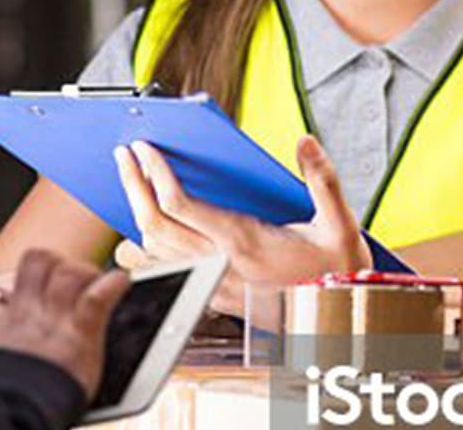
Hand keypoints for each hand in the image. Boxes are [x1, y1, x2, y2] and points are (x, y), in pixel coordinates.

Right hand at [0, 249, 129, 399]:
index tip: (17, 302)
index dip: (9, 296)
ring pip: (68, 271)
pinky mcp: (81, 335)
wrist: (12, 419)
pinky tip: (121, 280)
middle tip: (64, 281)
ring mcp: (53, 323)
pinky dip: (114, 284)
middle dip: (54, 263)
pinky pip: (98, 297)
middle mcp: (24, 317)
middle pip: (37, 262)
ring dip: (84, 272)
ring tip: (92, 284)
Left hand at [114, 136, 371, 314]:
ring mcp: (213, 283)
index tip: (144, 149)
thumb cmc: (336, 272)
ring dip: (135, 218)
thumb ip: (323, 179)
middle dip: (133, 187)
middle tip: (123, 157)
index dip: (155, 174)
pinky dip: (147, 249)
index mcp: (243, 242)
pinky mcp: (214, 295)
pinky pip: (166, 271)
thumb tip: (306, 143)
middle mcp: (220, 264)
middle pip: (154, 226)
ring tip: (130, 185)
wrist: (338, 319)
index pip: (180, 205)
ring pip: (154, 252)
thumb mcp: (340, 224)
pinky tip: (145, 230)